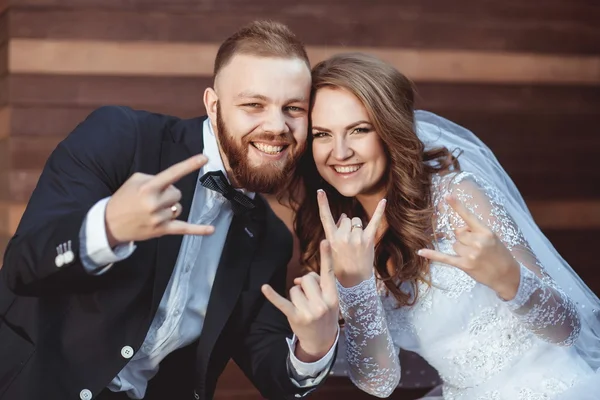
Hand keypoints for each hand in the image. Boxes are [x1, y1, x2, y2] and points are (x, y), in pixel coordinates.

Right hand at [105, 154, 214, 245]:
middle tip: (152, 199)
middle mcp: (154, 203)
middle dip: (168, 194)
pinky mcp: (162, 231)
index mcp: (148, 188)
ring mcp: (159, 218)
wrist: (109, 223)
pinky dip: (199, 230)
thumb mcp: (134, 181)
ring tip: (153, 211)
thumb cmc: (124, 198)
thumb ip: (154, 178)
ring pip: (179, 208)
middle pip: (177, 193)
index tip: (204, 158)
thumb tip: (172, 186)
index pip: (172, 173)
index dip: (189, 165)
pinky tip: (211, 229)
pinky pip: (184, 229)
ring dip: (170, 208)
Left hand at [262, 240, 338, 362]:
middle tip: (309, 297)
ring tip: (303, 307)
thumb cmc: (326, 315)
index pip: (329, 273)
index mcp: (332, 296)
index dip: (326, 256)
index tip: (324, 241)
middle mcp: (321, 303)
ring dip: (296, 295)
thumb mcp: (330, 300)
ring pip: (294, 289)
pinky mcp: (295, 317)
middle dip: (305, 284)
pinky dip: (272, 295)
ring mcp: (308, 311)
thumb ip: (318, 285)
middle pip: (307, 279)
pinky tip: (264, 288)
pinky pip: (282, 302)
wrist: (322, 342)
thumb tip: (298, 279)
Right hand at [317, 189, 385, 287]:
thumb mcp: (331, 253)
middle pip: (346, 219)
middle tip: (348, 241)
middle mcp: (343, 236)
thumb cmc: (340, 269)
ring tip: (357, 243)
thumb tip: (340, 221)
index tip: (320, 191)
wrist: (354, 284)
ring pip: (357, 221)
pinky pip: (375, 222)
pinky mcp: (368, 240)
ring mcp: (356, 238)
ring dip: (357, 227)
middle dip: (347, 225)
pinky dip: (379, 211)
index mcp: (331, 239)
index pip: (325, 217)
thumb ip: (334, 235)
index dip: (322, 203)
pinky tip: (384, 201)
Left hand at [417, 195, 520, 299]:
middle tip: (477, 247)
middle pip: (458, 232)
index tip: (447, 195)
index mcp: (486, 232)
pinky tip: (421, 252)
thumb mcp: (493, 238)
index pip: (468, 216)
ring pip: (454, 244)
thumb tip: (458, 229)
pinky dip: (432, 255)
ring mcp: (470, 254)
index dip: (457, 205)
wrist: (508, 277)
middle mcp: (478, 241)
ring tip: (475, 256)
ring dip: (461, 249)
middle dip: (464, 238)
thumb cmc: (501, 255)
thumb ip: (476, 231)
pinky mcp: (464, 265)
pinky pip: (444, 258)